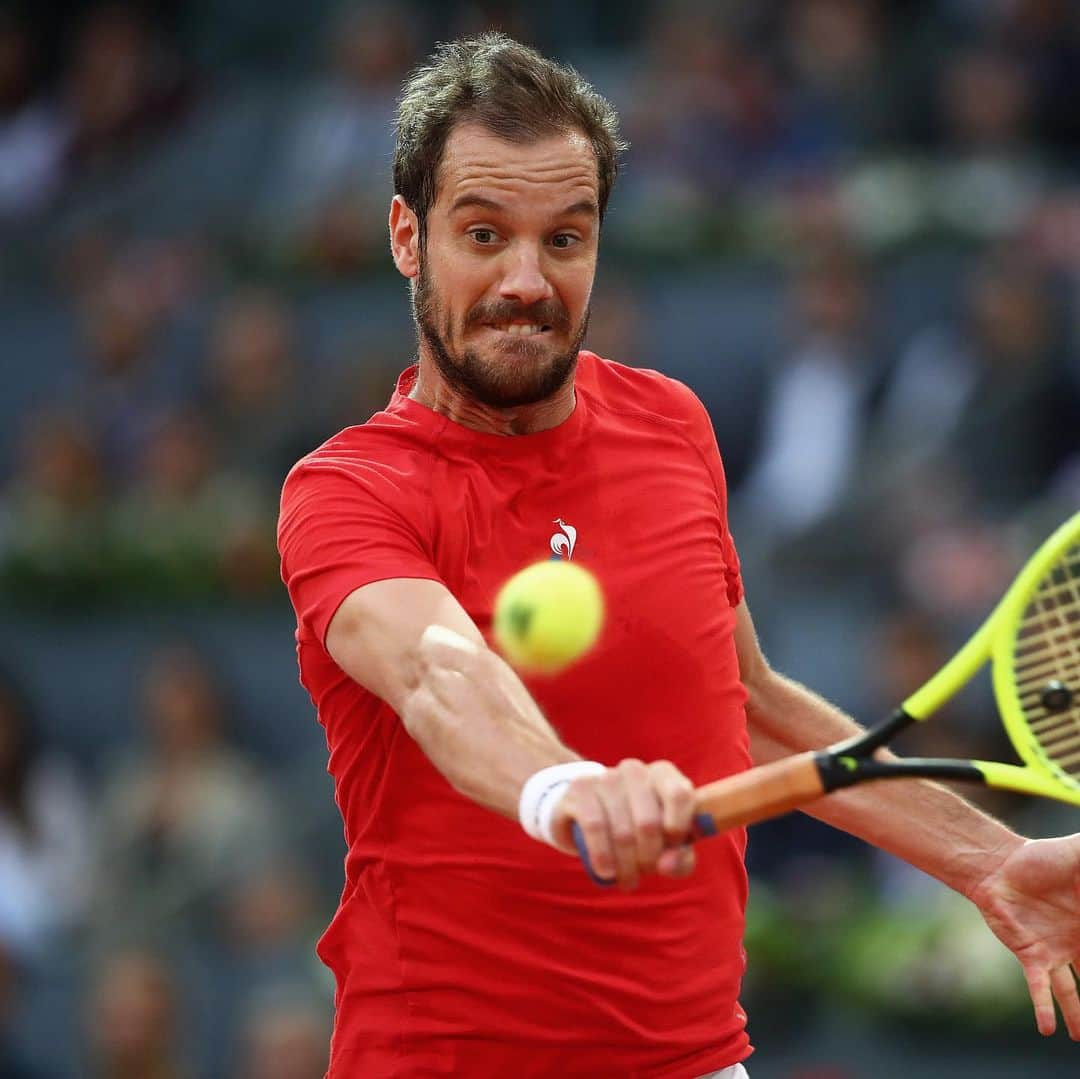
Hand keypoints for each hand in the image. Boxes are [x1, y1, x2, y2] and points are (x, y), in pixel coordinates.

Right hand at [549, 759, 696, 888]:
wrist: (589, 817)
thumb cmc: (638, 832)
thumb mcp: (666, 846)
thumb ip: (680, 858)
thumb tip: (667, 865)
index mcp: (663, 774)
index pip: (679, 795)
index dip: (677, 829)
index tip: (671, 848)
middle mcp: (634, 770)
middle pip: (649, 823)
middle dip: (648, 859)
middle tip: (644, 872)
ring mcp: (605, 777)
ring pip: (622, 831)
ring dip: (626, 866)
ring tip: (627, 879)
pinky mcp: (580, 788)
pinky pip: (594, 826)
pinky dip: (602, 856)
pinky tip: (606, 871)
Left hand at [968, 835, 1079, 1037]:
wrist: (999, 864)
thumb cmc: (1042, 857)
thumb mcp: (1078, 853)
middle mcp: (1078, 944)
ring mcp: (1055, 952)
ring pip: (1072, 993)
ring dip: (1079, 1016)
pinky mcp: (1030, 954)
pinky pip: (1039, 986)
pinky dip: (1044, 1007)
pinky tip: (1048, 1029)